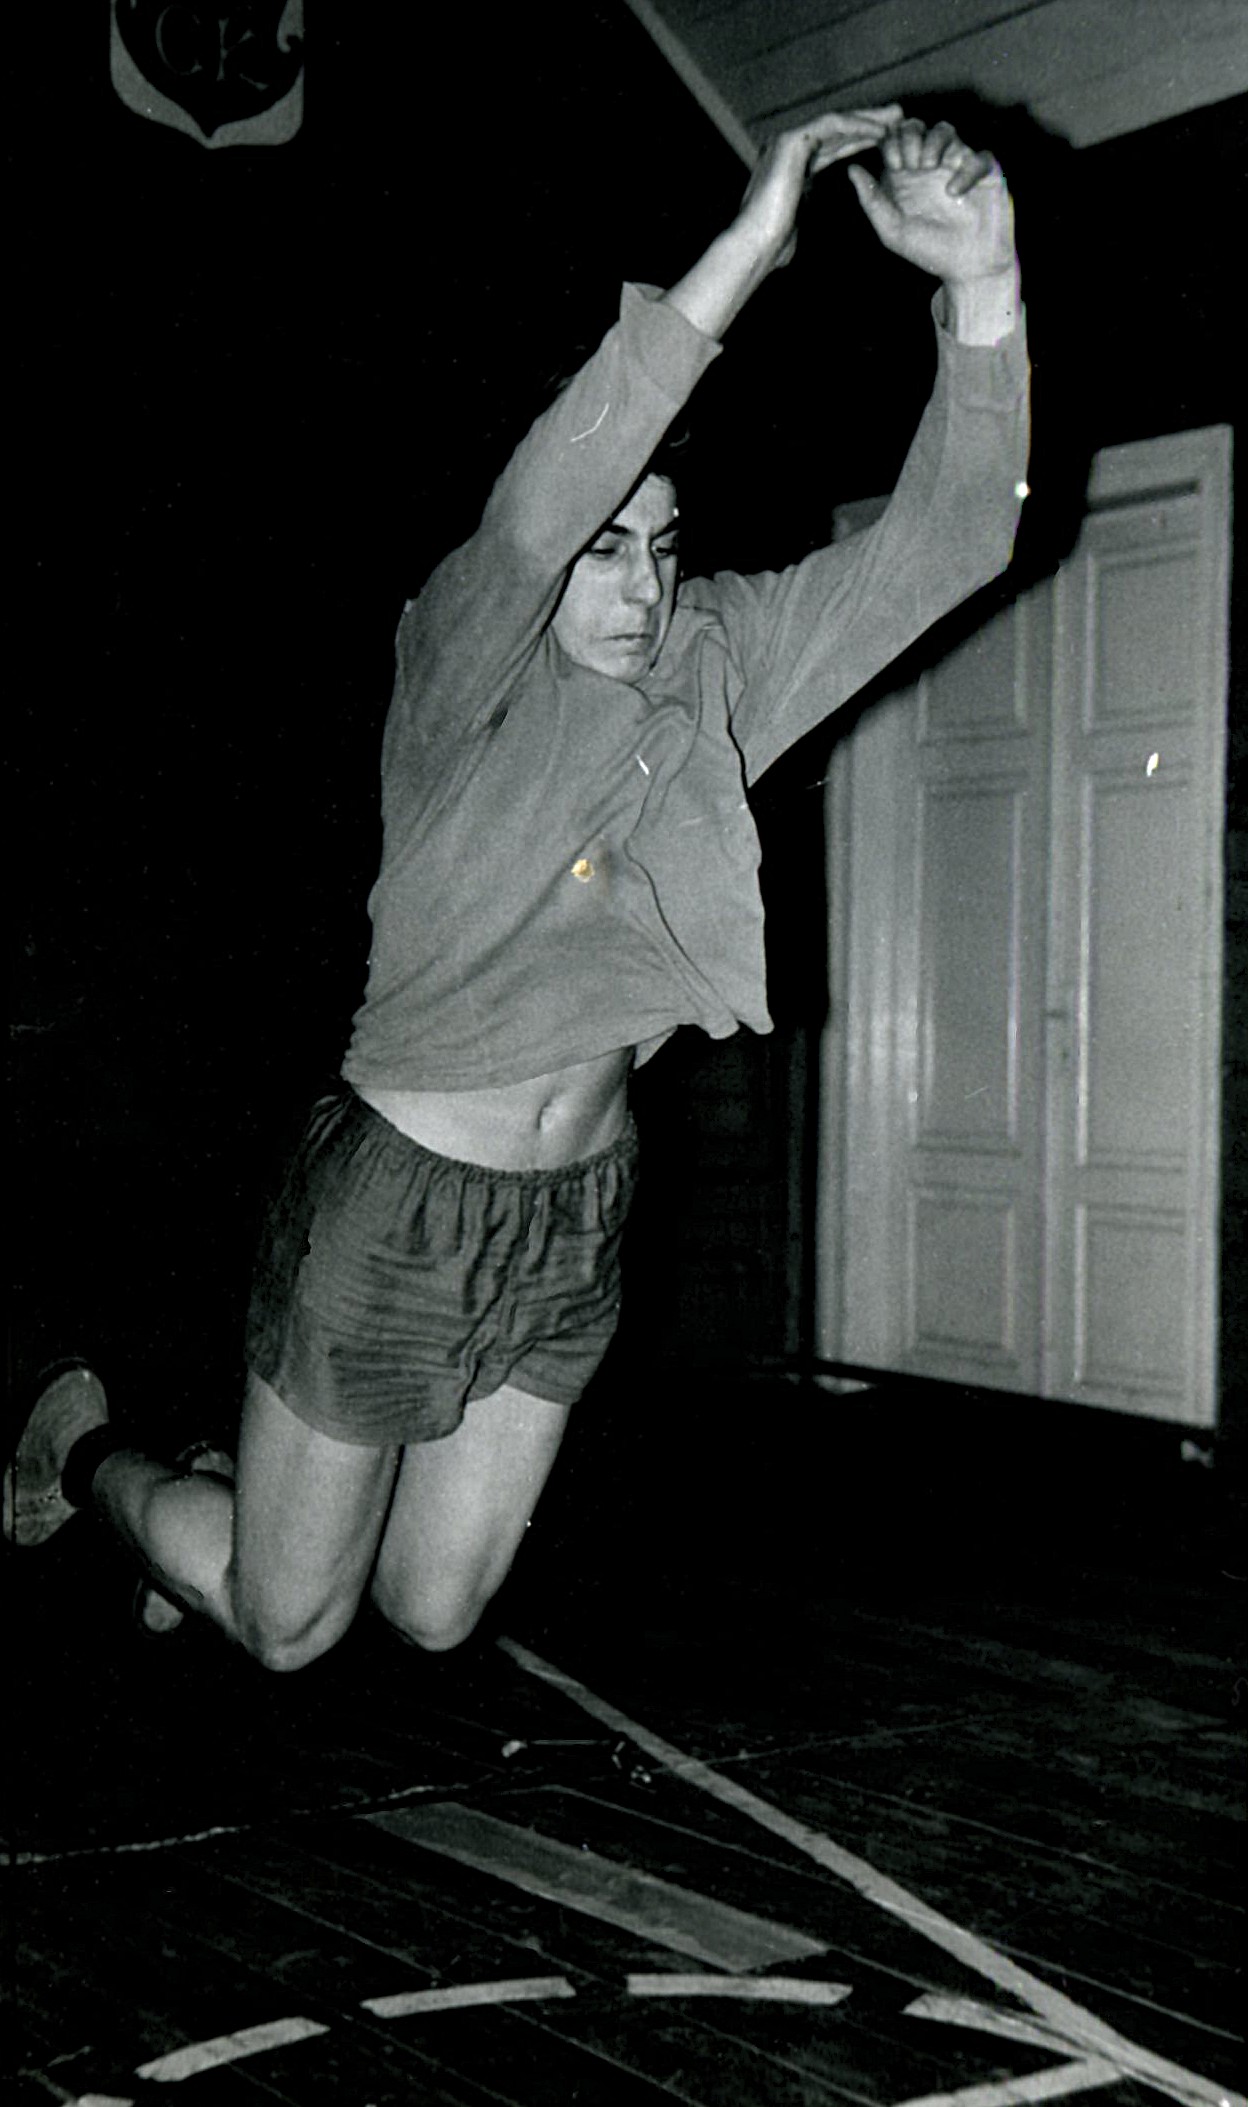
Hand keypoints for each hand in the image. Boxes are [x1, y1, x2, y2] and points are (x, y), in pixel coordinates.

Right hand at [736, 106, 904, 269]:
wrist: (754, 244)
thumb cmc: (773, 245)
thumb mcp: (795, 226)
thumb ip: (800, 216)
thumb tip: (795, 236)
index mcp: (792, 164)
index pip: (832, 144)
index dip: (859, 139)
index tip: (886, 139)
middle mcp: (788, 146)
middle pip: (836, 128)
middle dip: (868, 120)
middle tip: (898, 115)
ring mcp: (787, 140)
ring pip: (836, 121)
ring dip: (868, 118)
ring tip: (896, 117)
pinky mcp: (791, 141)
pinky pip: (832, 125)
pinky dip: (857, 125)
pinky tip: (879, 130)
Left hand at [847, 119, 1014, 288]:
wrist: (967, 269)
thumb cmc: (929, 251)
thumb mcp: (892, 230)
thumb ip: (872, 200)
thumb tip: (852, 169)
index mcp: (906, 175)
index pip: (894, 139)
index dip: (891, 142)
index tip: (895, 165)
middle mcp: (931, 165)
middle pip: (917, 126)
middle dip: (910, 138)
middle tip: (910, 164)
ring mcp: (957, 165)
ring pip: (945, 130)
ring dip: (933, 142)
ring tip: (928, 168)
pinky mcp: (986, 173)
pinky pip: (979, 155)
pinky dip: (965, 169)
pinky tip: (953, 192)